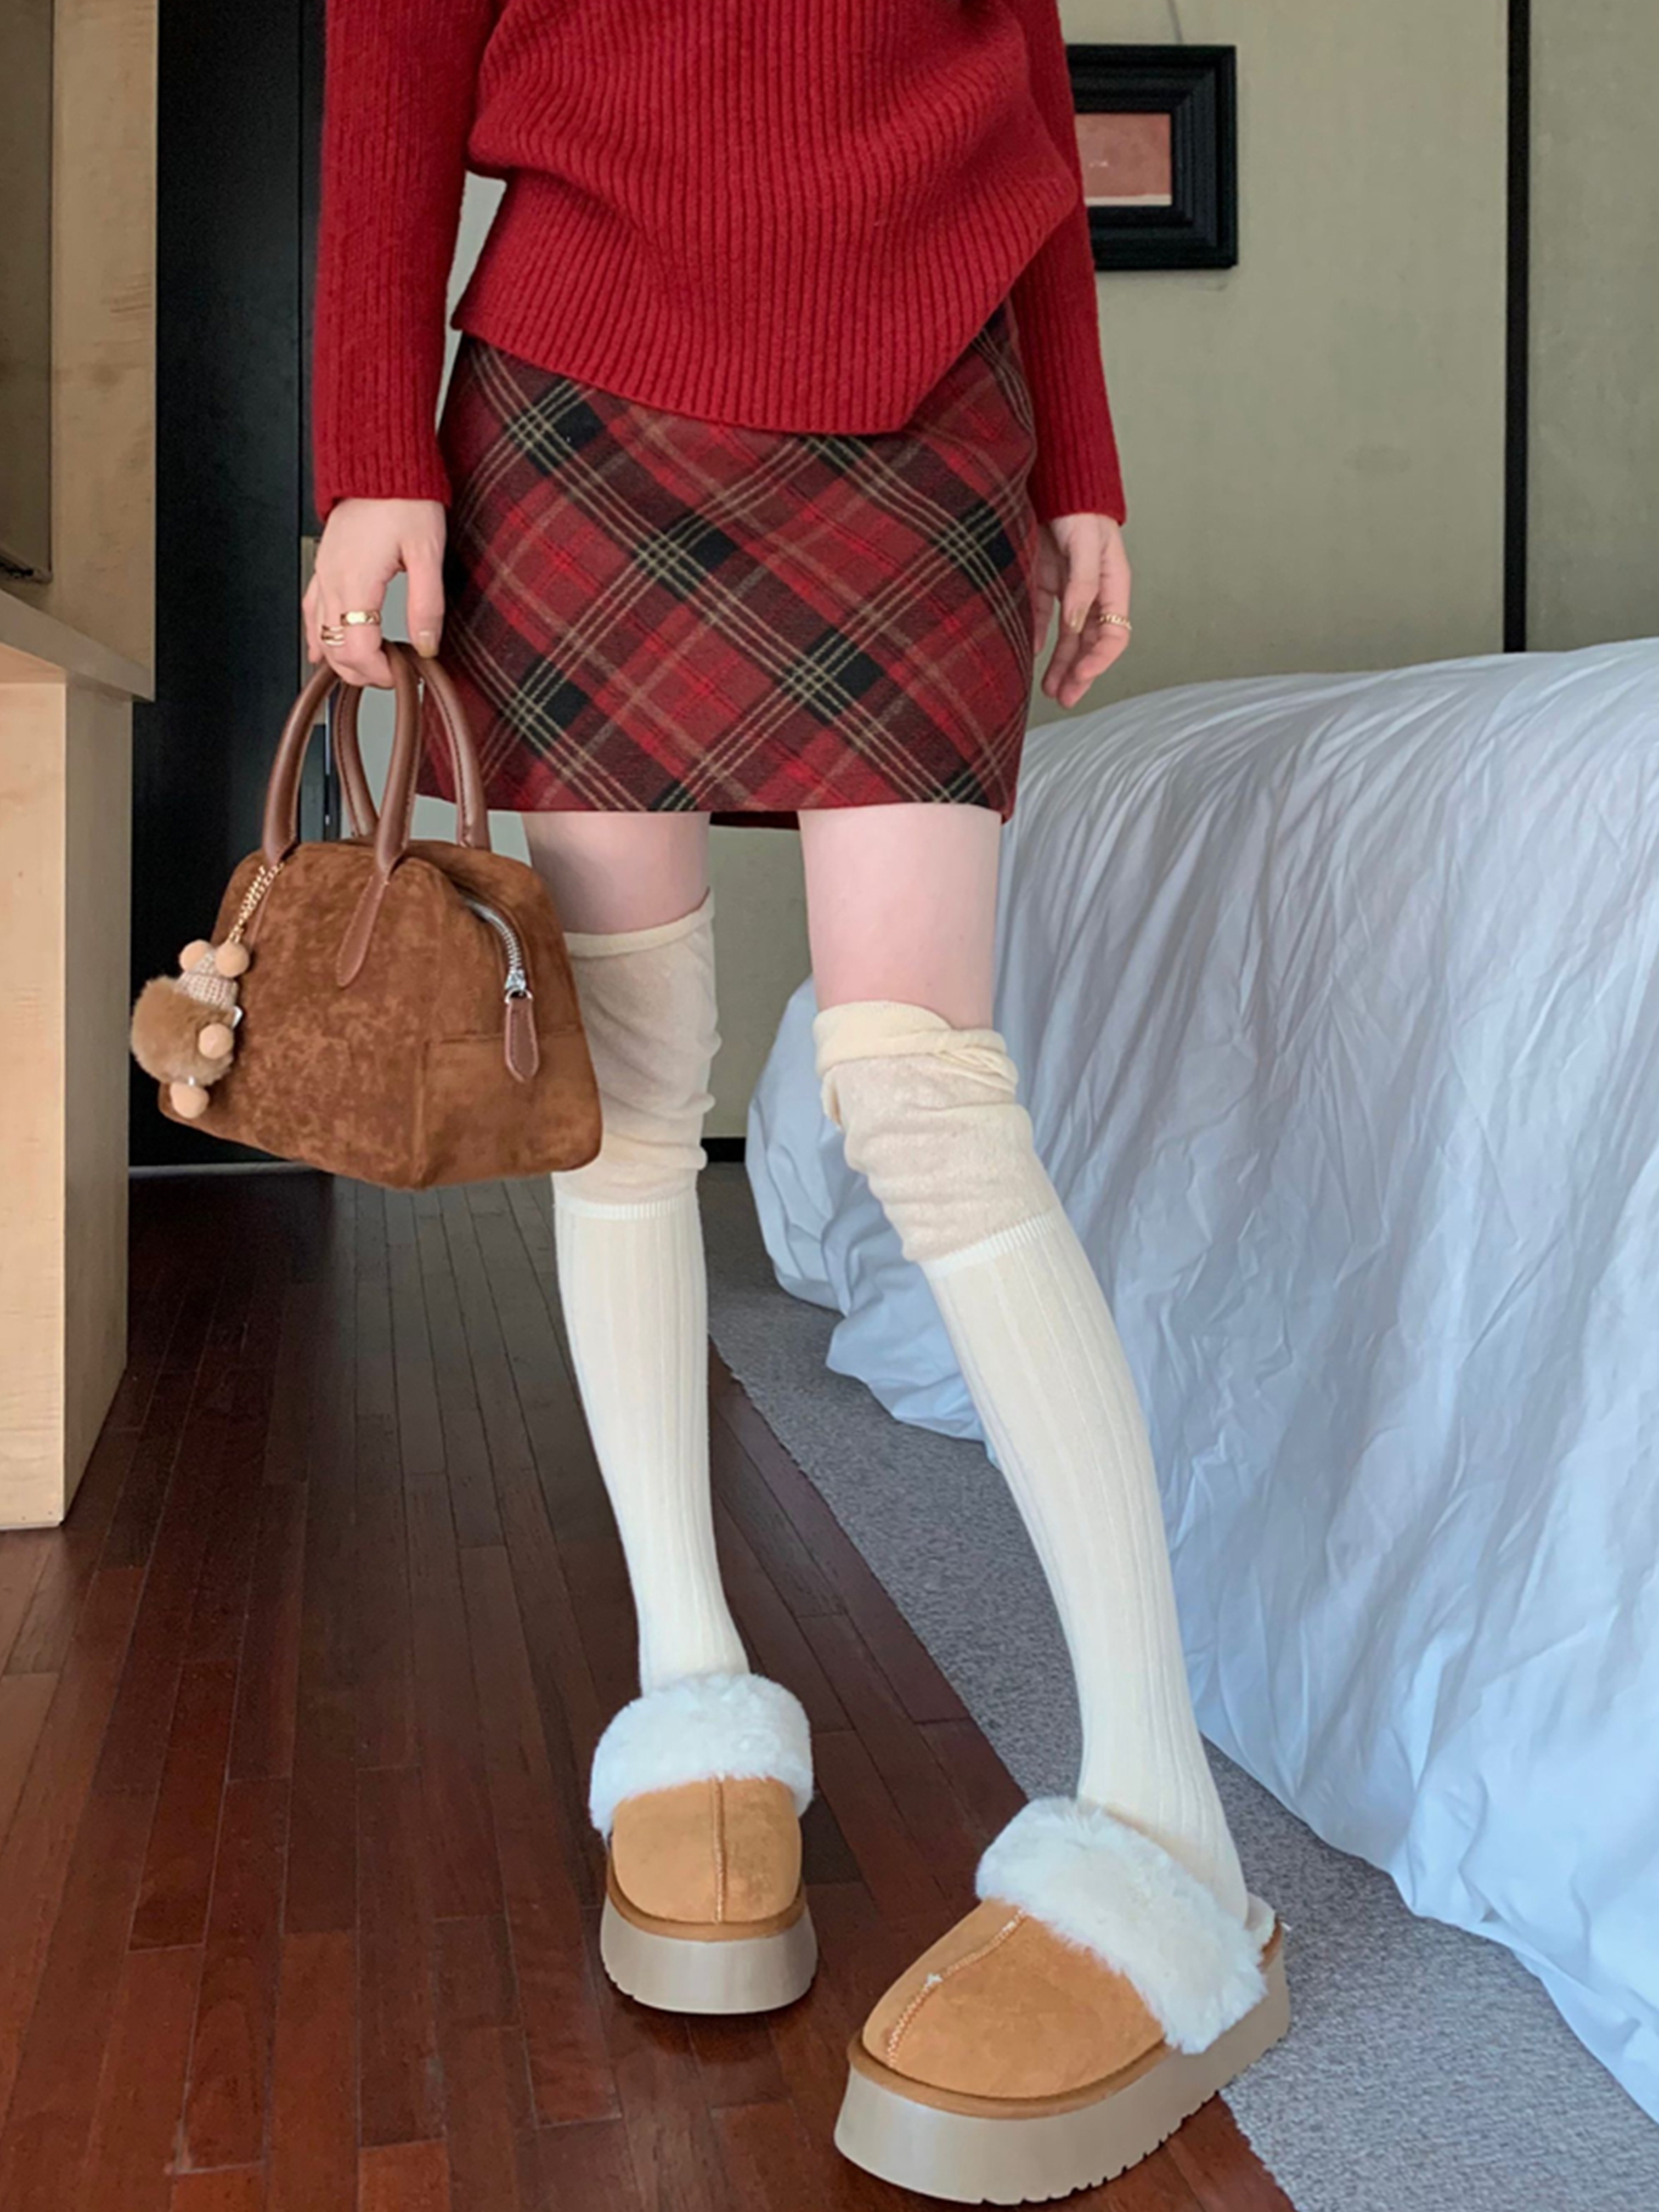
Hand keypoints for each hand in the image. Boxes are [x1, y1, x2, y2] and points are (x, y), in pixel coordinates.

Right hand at [303, 497, 447, 686]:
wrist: (379, 460)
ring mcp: (324, 572)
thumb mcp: (427, 554)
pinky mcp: (324, 564)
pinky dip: (319, 635)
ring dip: (341, 658)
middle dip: (361, 672)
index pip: (357, 651)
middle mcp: (333, 580)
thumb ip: (426, 606)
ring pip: (319, 633)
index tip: (401, 676)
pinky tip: (323, 649)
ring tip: (369, 667)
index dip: (378, 674)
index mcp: (356, 582)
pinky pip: (311, 610)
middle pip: (334, 649)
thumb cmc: (404, 498)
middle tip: (391, 675)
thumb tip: (426, 646)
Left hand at [1033, 513, 1131, 708]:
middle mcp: (1093, 594)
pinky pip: (1043, 619)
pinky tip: (1031, 658)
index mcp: (1113, 586)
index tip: (1080, 675)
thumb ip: (1082, 585)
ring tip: (1049, 692)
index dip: (1099, 660)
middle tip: (1065, 699)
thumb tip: (1075, 625)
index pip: (1115, 634)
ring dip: (1060, 666)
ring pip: (1068, 639)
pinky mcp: (1045, 583)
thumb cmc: (1078, 508)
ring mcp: (1069, 590)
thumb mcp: (1085, 544)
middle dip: (1079, 673)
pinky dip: (1038, 640)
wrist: (1055, 481)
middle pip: (1090, 644)